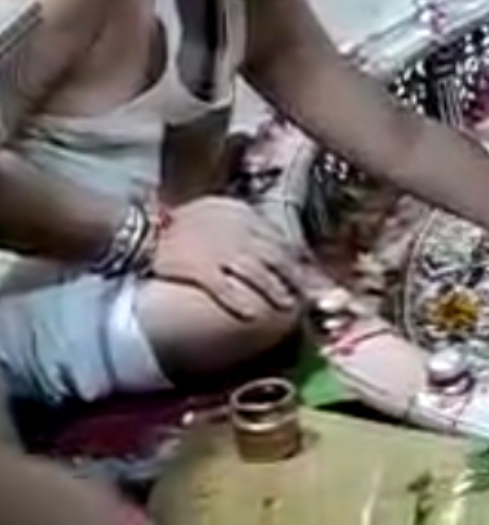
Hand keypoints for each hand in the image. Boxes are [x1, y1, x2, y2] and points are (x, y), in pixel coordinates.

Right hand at [151, 197, 301, 319]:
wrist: (143, 227)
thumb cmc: (179, 220)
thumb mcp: (217, 209)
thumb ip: (243, 220)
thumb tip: (268, 236)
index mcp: (243, 216)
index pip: (279, 237)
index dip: (297, 257)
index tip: (309, 271)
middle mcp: (237, 232)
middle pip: (276, 256)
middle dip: (295, 276)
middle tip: (309, 294)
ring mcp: (220, 252)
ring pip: (258, 274)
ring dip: (275, 291)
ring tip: (288, 306)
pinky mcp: (200, 270)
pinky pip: (226, 289)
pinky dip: (242, 302)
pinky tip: (255, 315)